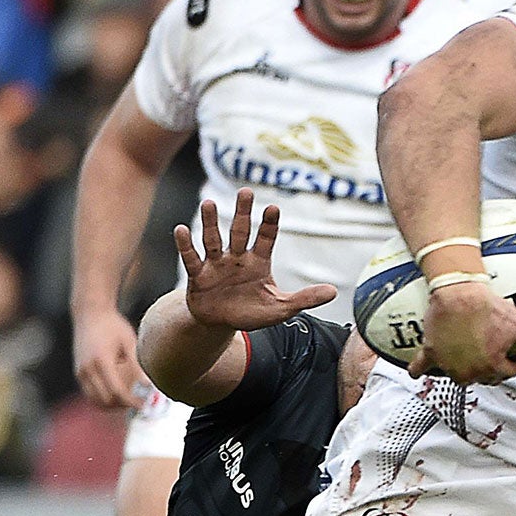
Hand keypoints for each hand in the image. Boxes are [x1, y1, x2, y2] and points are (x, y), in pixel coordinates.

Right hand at [72, 303, 146, 408]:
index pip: (116, 391)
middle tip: (139, 403)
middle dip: (123, 405)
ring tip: (129, 400)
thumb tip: (150, 386)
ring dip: (113, 405)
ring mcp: (80, 372)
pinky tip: (118, 393)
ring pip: (96, 401)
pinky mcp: (79, 373)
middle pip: (106, 400)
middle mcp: (87, 369)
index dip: (131, 402)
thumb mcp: (129, 342)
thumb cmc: (113, 325)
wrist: (90, 313)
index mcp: (101, 360)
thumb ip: (138, 365)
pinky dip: (103, 399)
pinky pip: (90, 394)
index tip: (144, 405)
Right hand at [176, 189, 335, 330]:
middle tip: (245, 191)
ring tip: (208, 203)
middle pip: (239, 231)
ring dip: (210, 222)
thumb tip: (334, 291)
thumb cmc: (251, 312)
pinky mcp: (198, 276)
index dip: (269, 224)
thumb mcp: (281, 308)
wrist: (220, 324)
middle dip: (242, 212)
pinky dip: (186, 246)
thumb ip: (304, 299)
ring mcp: (216, 264)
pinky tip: (182, 229)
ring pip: (213, 239)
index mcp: (258, 262)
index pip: (266, 239)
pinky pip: (192, 258)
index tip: (273, 208)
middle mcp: (237, 257)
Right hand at [408, 277, 515, 382]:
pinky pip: (420, 368)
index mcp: (492, 367)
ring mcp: (448, 365)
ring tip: (468, 354)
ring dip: (463, 368)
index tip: (510, 351)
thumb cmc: (486, 307)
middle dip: (490, 365)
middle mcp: (469, 372)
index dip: (513, 360)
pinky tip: (421, 372)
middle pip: (484, 376)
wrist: (459, 291)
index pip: (509, 372)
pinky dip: (421, 370)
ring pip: (458, 376)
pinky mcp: (430, 354)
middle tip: (491, 347)